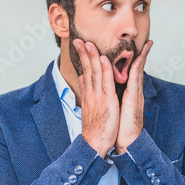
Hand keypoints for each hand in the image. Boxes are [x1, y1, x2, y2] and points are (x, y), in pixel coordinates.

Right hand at [74, 39, 119, 156]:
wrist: (95, 144)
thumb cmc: (96, 129)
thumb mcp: (90, 109)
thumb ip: (87, 93)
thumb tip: (83, 80)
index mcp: (89, 95)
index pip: (85, 72)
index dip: (82, 59)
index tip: (79, 46)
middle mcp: (91, 94)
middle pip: (87, 70)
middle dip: (83, 54)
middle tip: (78, 40)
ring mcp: (98, 96)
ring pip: (94, 73)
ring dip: (91, 57)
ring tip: (88, 43)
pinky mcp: (106, 101)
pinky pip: (105, 82)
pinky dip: (104, 69)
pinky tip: (102, 58)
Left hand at [115, 40, 152, 153]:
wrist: (125, 141)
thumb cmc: (120, 127)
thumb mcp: (117, 108)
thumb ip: (116, 98)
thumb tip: (112, 91)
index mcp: (130, 93)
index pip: (132, 72)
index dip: (135, 60)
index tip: (138, 49)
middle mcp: (135, 92)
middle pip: (139, 69)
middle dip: (144, 54)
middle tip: (149, 41)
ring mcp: (136, 94)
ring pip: (139, 71)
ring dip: (142, 57)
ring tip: (147, 44)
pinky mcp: (134, 99)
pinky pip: (135, 80)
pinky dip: (136, 69)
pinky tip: (137, 59)